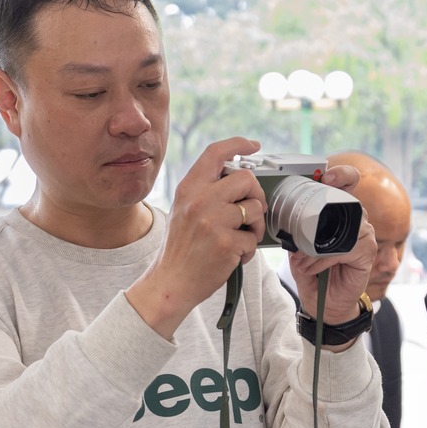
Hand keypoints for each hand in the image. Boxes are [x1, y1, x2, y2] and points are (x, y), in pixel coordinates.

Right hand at [126, 138, 263, 339]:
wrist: (170, 282)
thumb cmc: (181, 249)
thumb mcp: (183, 210)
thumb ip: (206, 192)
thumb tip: (239, 179)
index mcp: (189, 188)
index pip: (215, 153)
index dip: (238, 144)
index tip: (253, 146)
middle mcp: (200, 199)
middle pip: (246, 178)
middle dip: (256, 195)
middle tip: (251, 211)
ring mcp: (213, 220)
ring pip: (256, 208)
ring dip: (255, 226)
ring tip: (241, 238)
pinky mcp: (225, 242)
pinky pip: (253, 238)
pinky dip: (248, 250)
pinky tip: (233, 257)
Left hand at [286, 164, 377, 338]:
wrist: (323, 303)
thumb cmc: (313, 273)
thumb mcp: (298, 248)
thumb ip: (296, 232)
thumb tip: (287, 222)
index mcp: (340, 212)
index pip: (348, 183)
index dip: (341, 174)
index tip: (326, 176)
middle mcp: (356, 220)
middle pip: (348, 200)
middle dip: (324, 209)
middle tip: (303, 228)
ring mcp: (364, 235)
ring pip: (343, 227)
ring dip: (316, 245)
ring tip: (301, 259)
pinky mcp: (367, 252)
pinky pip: (344, 249)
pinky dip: (323, 259)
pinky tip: (312, 267)